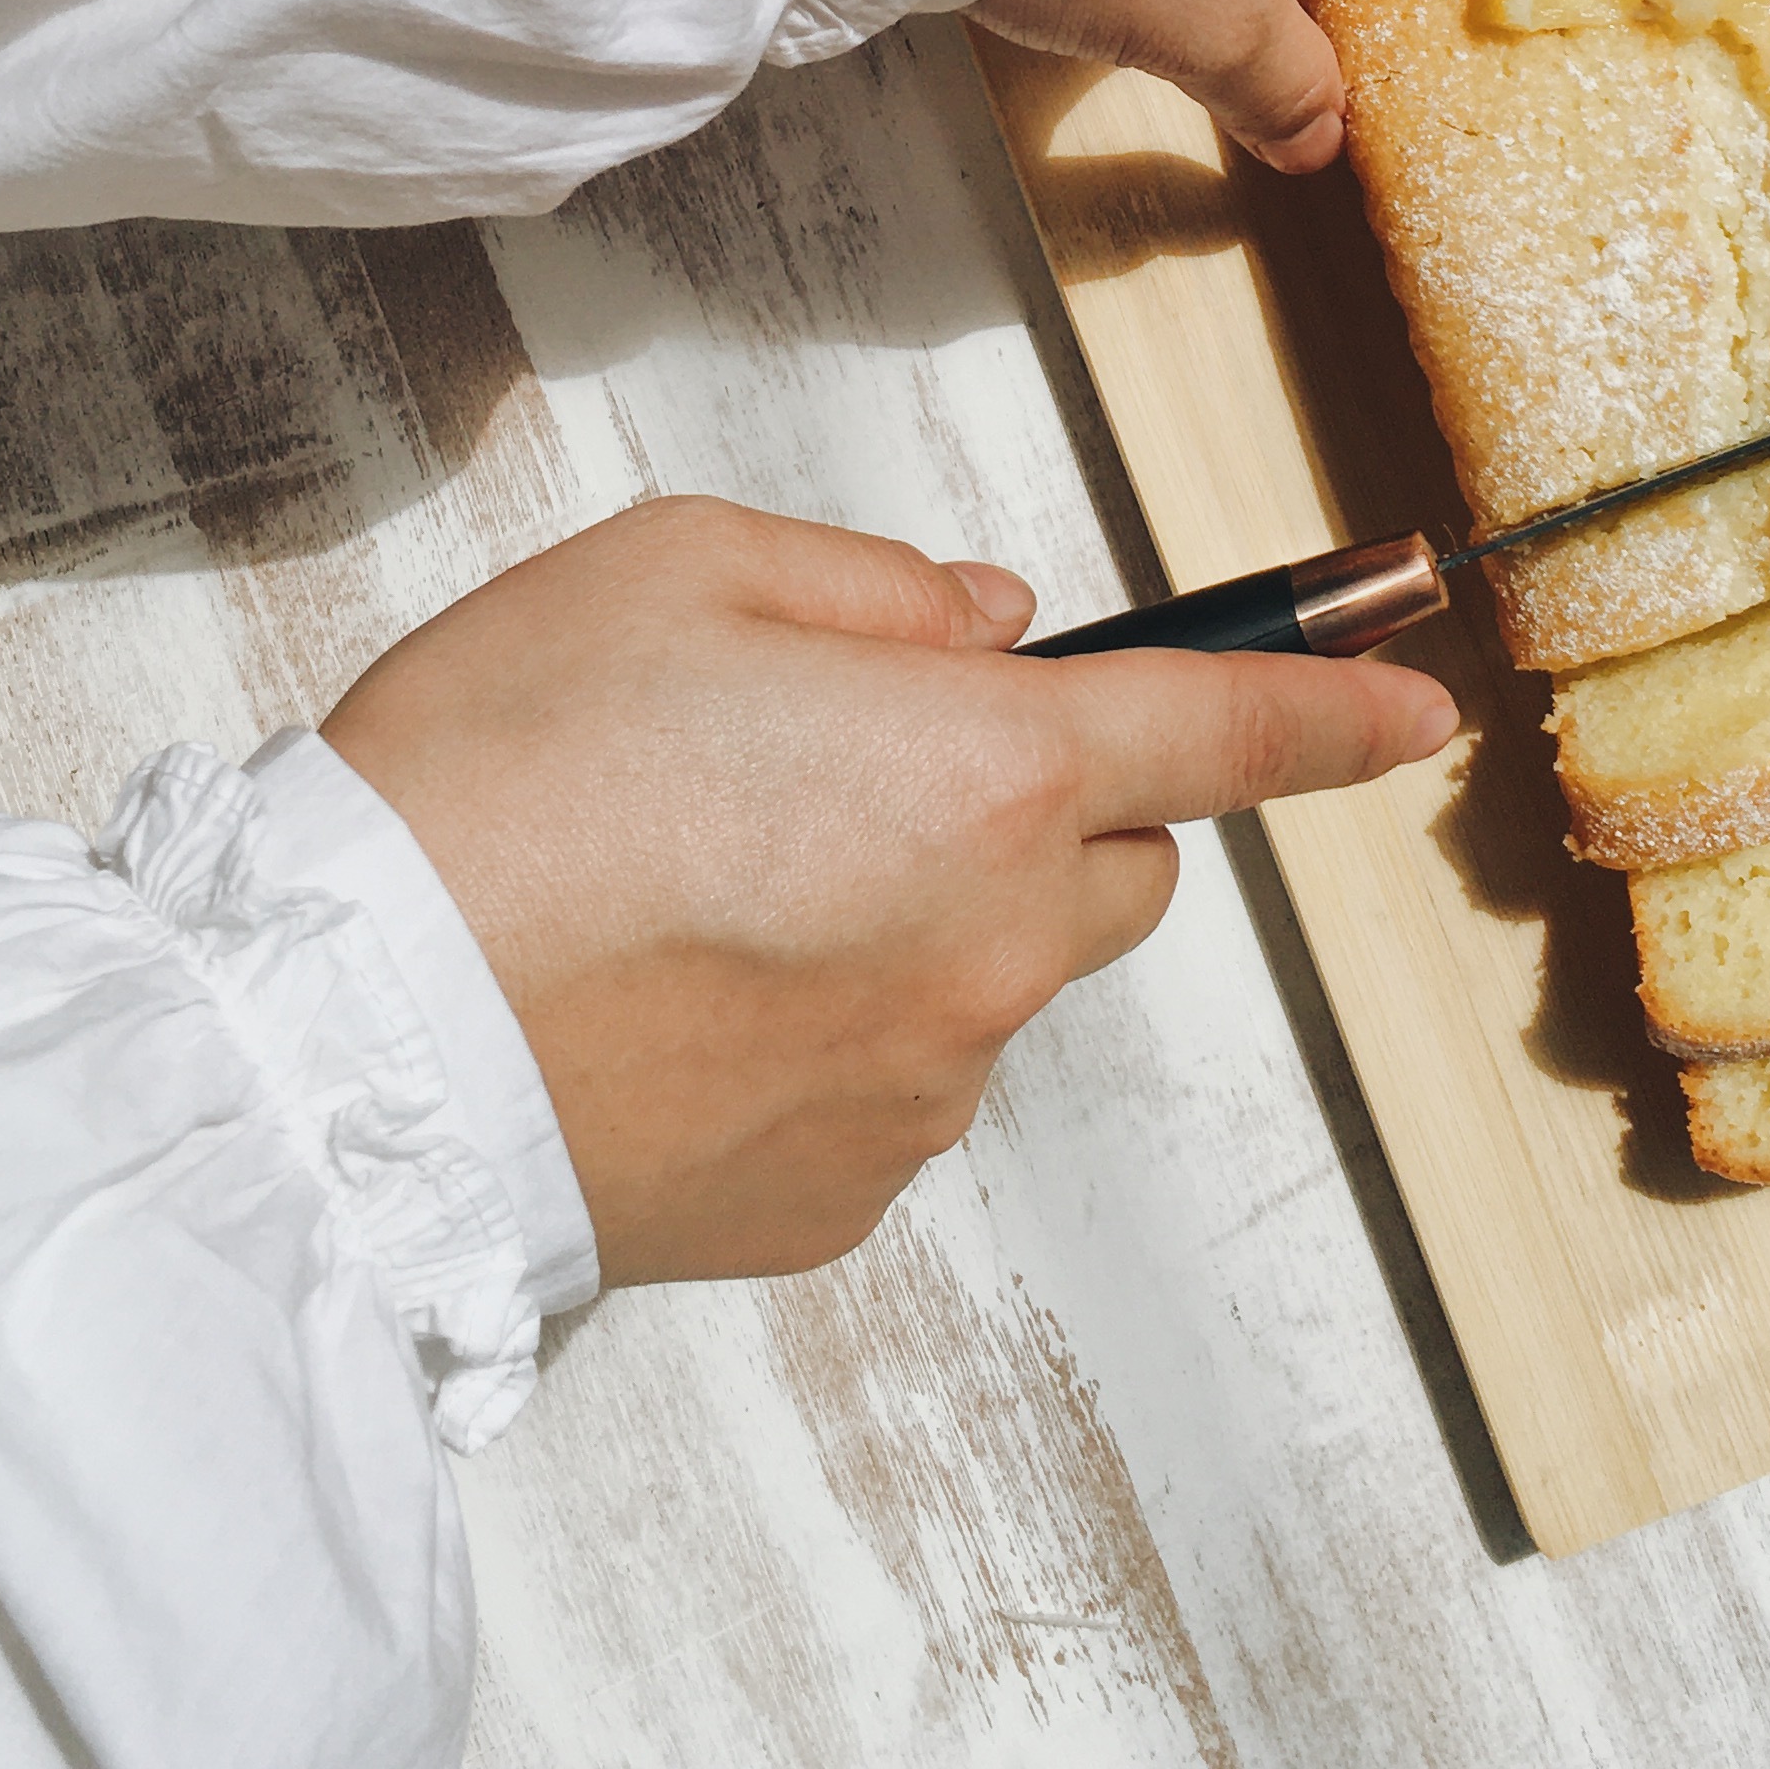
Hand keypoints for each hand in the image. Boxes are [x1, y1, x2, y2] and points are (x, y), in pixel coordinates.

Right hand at [319, 495, 1454, 1283]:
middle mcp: (994, 947)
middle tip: (851, 762)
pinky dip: (833, 1029)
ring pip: (992, 972)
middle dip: (1042, 799)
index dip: (1339, 706)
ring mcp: (922, 1093)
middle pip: (1112, 861)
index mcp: (984, 768)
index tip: (1421, 701)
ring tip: (713, 883)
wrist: (348, 1045)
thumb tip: (988, 624)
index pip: (1228, 730)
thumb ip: (873, 583)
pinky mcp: (836, 1201)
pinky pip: (891, 1083)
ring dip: (920, 914)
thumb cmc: (501, 776)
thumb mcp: (677, 568)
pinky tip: (682, 994)